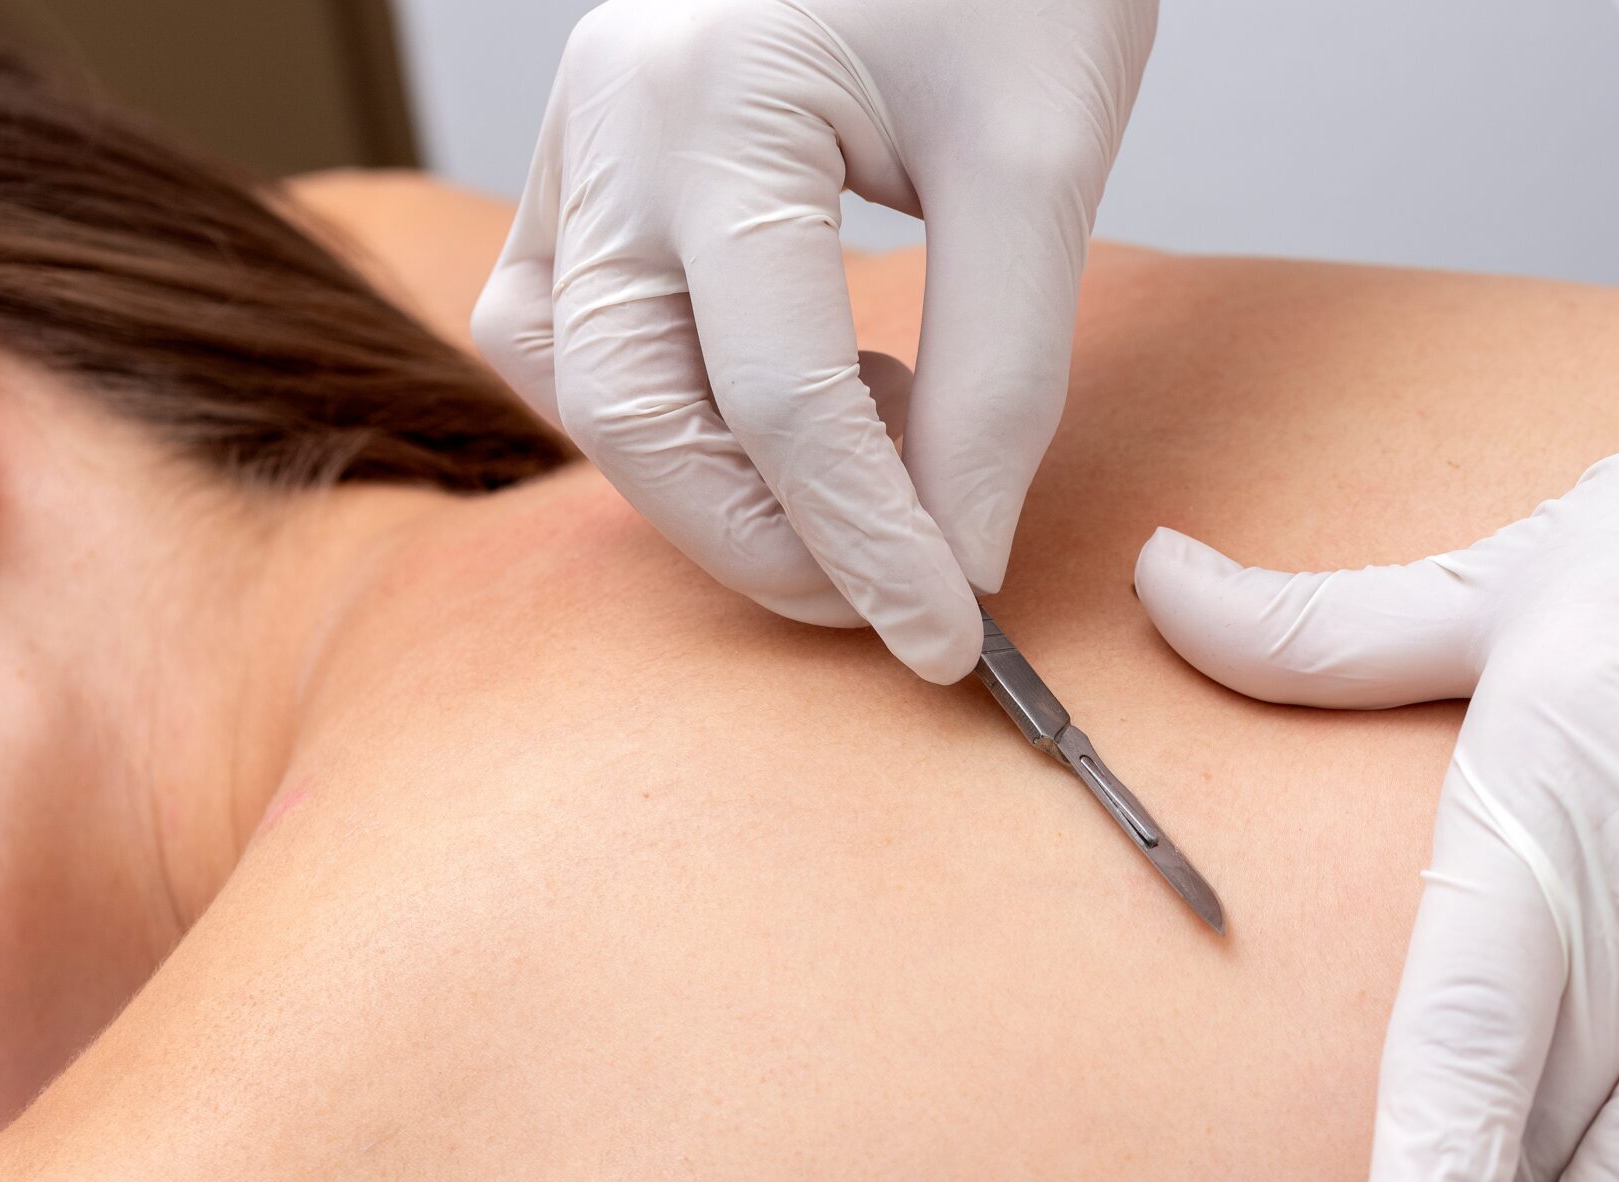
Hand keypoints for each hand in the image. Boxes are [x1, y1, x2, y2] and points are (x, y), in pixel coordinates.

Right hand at [474, 0, 1157, 681]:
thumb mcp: (1039, 164)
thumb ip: (999, 379)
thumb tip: (957, 557)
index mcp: (711, 103)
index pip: (781, 397)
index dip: (871, 542)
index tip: (953, 640)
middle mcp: (610, 124)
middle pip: (640, 412)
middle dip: (769, 541)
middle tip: (897, 601)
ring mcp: (581, 139)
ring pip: (587, 385)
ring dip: (712, 484)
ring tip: (869, 476)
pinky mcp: (596, 164)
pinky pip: (580, 332)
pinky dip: (675, 413)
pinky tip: (802, 414)